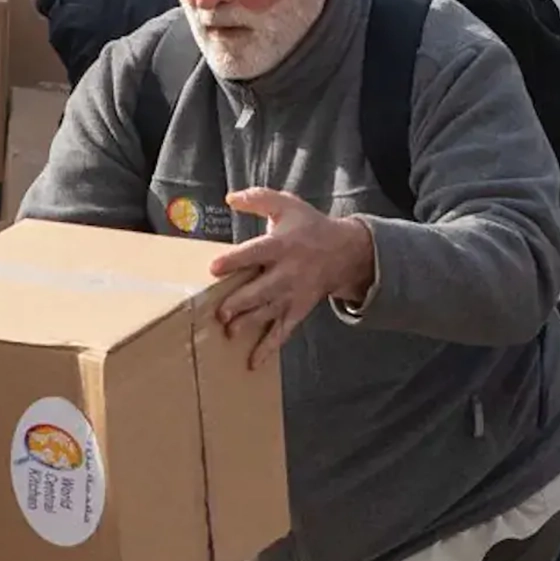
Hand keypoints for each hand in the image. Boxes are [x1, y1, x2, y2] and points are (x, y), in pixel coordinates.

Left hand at [209, 188, 374, 368]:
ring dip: (250, 323)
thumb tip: (230, 198)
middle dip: (241, 302)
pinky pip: (283, 331)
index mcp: (281, 245)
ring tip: (230, 332)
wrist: (345, 252)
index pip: (255, 253)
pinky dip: (268, 348)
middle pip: (262, 290)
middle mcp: (287, 272)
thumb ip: (258, 199)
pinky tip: (252, 362)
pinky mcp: (298, 310)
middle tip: (221, 312)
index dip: (235, 260)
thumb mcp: (286, 205)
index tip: (214, 268)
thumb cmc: (308, 226)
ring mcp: (293, 294)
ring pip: (269, 312)